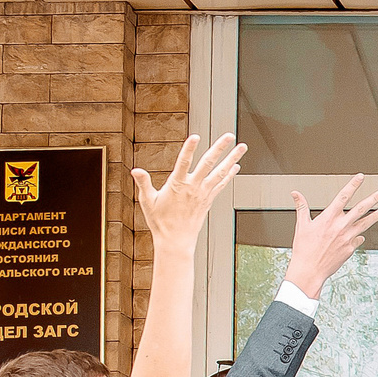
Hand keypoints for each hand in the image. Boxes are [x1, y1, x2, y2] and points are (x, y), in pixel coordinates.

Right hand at [133, 134, 243, 250]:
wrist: (176, 241)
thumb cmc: (160, 222)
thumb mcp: (147, 201)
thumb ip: (143, 183)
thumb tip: (135, 170)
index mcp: (177, 185)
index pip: (183, 162)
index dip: (189, 149)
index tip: (196, 136)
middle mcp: (193, 187)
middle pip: (209, 164)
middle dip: (219, 148)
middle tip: (229, 135)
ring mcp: (203, 193)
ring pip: (221, 172)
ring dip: (232, 158)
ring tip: (242, 147)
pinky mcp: (209, 200)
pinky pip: (222, 184)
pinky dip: (230, 175)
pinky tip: (236, 166)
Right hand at [283, 174, 377, 299]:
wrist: (309, 270)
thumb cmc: (304, 248)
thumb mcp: (302, 225)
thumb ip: (301, 207)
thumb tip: (295, 193)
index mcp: (329, 217)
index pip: (343, 196)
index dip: (353, 185)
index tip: (361, 177)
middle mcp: (341, 226)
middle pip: (361, 208)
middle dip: (374, 199)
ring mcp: (348, 238)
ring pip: (365, 224)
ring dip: (375, 216)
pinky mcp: (350, 249)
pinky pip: (358, 239)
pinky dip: (359, 236)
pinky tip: (360, 235)